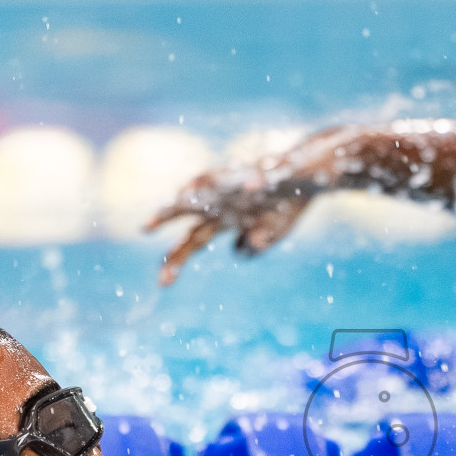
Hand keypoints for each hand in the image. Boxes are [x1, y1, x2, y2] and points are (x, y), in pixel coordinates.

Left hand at [146, 155, 329, 284]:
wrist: (310, 173)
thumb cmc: (286, 205)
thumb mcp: (270, 235)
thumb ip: (251, 247)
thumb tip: (236, 250)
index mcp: (225, 218)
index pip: (194, 240)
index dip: (177, 257)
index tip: (162, 283)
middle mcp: (227, 200)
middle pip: (193, 208)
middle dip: (170, 216)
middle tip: (145, 228)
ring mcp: (244, 183)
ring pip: (216, 182)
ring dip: (199, 187)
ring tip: (183, 193)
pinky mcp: (271, 172)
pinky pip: (264, 178)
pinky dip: (259, 183)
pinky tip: (254, 188)